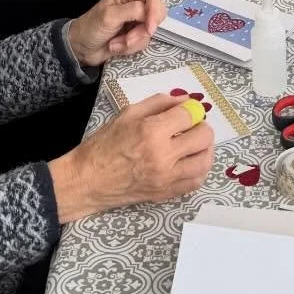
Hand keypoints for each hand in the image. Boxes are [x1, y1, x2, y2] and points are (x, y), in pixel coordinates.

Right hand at [48, 94, 212, 223]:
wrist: (88, 180)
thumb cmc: (104, 144)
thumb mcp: (127, 114)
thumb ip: (159, 103)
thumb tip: (185, 100)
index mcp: (151, 131)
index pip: (189, 115)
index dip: (192, 109)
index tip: (188, 110)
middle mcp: (163, 156)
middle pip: (203, 137)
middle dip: (200, 126)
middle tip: (191, 126)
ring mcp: (166, 178)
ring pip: (205, 161)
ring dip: (204, 148)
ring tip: (194, 144)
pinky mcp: (166, 194)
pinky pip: (196, 182)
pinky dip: (199, 169)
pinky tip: (190, 161)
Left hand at [67, 0, 163, 67]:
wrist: (81, 48)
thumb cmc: (91, 27)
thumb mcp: (109, 16)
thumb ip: (132, 11)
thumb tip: (150, 16)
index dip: (155, 11)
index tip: (150, 29)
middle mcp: (136, 1)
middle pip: (158, 13)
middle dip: (142, 30)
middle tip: (127, 39)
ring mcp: (138, 18)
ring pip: (151, 31)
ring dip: (133, 41)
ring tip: (116, 43)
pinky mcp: (137, 32)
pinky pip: (144, 41)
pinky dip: (130, 47)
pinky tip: (116, 45)